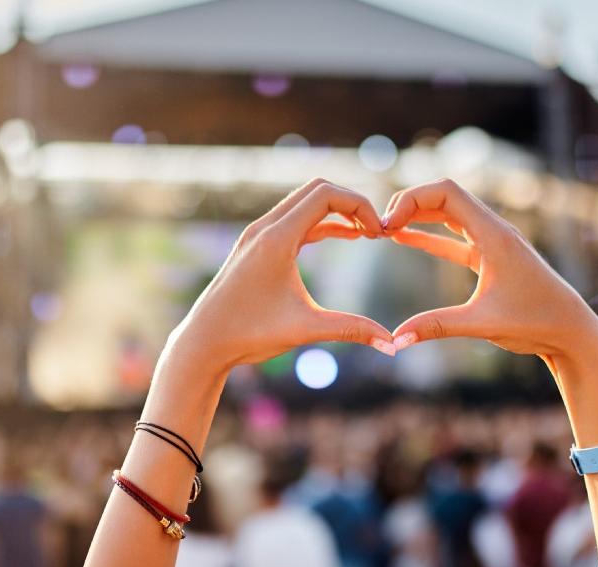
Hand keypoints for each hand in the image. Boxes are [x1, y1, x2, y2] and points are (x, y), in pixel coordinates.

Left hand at [169, 179, 395, 369]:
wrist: (204, 343)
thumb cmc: (249, 335)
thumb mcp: (306, 329)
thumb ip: (351, 330)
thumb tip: (393, 345)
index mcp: (277, 239)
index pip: (326, 195)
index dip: (360, 206)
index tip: (380, 234)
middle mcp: (265, 228)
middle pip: (317, 190)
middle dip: (352, 204)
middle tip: (377, 230)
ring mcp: (257, 235)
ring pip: (305, 203)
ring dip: (337, 212)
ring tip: (367, 233)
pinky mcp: (255, 246)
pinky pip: (295, 220)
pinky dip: (322, 223)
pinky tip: (346, 236)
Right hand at [383, 179, 597, 358]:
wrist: (571, 332)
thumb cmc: (535, 323)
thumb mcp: (482, 324)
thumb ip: (437, 327)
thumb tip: (396, 339)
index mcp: (494, 234)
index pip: (447, 192)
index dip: (411, 199)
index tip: (386, 224)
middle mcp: (494, 231)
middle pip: (444, 197)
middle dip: (409, 205)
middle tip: (377, 228)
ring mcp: (493, 243)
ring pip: (449, 215)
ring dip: (418, 217)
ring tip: (384, 229)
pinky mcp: (491, 259)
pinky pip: (454, 238)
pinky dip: (429, 236)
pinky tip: (404, 238)